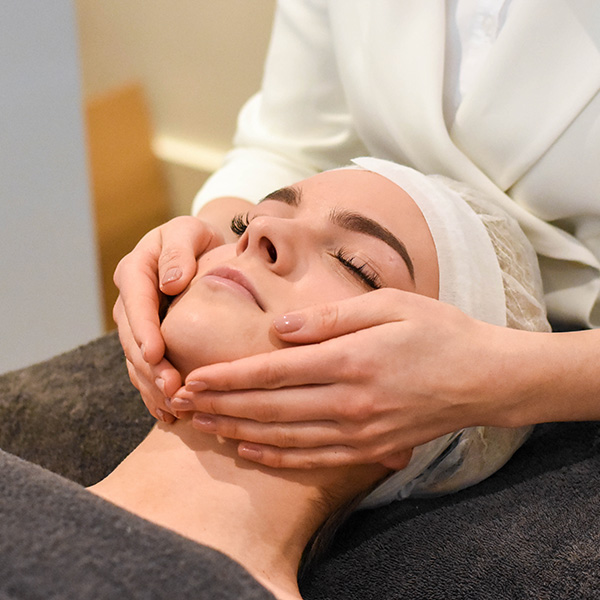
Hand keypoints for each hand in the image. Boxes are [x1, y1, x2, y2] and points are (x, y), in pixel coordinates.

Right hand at [113, 216, 224, 420]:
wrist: (200, 250)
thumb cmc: (197, 238)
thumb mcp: (189, 231)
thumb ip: (179, 250)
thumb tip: (170, 283)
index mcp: (135, 270)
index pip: (136, 301)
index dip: (143, 329)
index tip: (156, 353)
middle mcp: (130, 299)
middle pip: (132, 337)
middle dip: (149, 366)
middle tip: (171, 390)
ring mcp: (136, 322)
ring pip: (136, 359)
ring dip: (151, 385)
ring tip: (172, 409)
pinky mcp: (148, 339)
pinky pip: (145, 367)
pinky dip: (154, 391)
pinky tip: (168, 413)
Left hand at [169, 289, 522, 468]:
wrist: (483, 377)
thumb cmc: (438, 331)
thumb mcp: (390, 306)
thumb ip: (330, 318)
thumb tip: (279, 329)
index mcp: (351, 360)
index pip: (274, 371)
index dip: (229, 376)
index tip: (194, 377)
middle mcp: (350, 402)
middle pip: (270, 407)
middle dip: (221, 405)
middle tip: (183, 403)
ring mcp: (359, 431)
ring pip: (284, 437)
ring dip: (239, 432)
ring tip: (204, 426)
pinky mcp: (369, 448)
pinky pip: (312, 458)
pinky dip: (276, 456)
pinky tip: (250, 451)